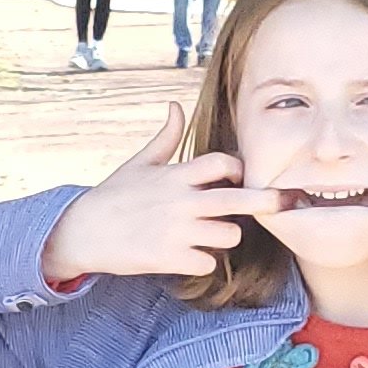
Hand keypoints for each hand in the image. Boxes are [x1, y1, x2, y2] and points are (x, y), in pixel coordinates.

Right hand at [39, 102, 263, 284]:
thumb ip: (166, 137)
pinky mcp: (170, 259)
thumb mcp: (139, 162)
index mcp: (176, 176)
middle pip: (237, 200)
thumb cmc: (114, 195)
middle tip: (284, 202)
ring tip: (212, 234)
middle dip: (266, 201)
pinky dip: (203, 261)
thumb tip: (175, 105)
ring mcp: (177, 232)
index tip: (237, 175)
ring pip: (229, 235)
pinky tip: (189, 254)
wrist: (83, 232)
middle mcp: (181, 202)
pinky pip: (207, 263)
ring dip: (226, 235)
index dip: (237, 167)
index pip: (222, 164)